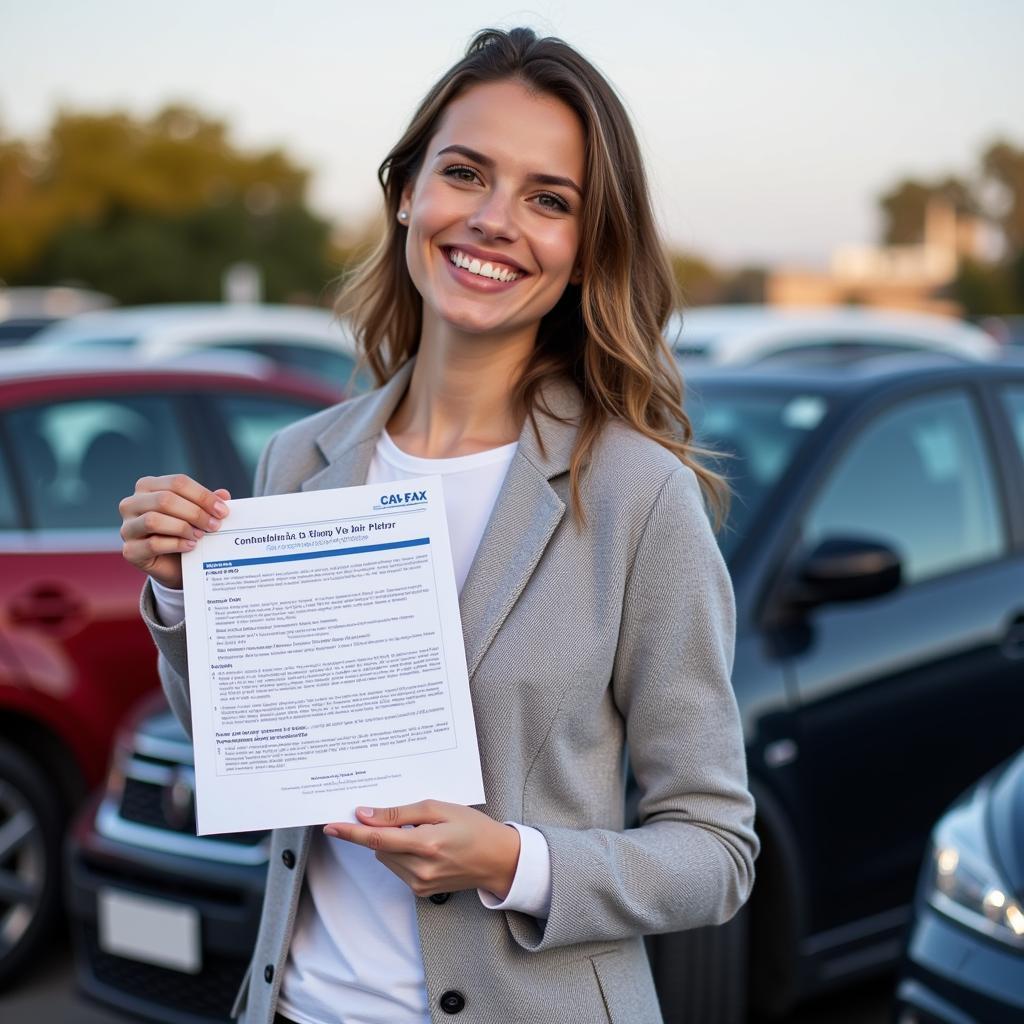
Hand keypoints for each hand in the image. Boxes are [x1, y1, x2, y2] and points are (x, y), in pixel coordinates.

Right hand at [119, 474, 231, 588]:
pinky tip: (190, 546)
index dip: (203, 496)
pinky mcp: (130, 551)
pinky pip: (152, 544)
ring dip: (183, 528)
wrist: (174, 565)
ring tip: (200, 535)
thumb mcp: (197, 514)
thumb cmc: (185, 532)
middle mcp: (131, 503)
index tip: (222, 511)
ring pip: (154, 520)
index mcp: (148, 486)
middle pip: (165, 500)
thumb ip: (207, 503)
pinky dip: (176, 544)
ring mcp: (127, 527)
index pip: (177, 483)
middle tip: (214, 525)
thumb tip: (223, 494)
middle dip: (195, 512)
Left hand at [324, 800, 520, 899]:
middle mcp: (420, 869)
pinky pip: (398, 868)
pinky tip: (426, 847)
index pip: (377, 839)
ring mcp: (420, 884)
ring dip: (392, 843)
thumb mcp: (439, 809)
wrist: (498, 859)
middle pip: (380, 848)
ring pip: (386, 858)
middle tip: (407, 818)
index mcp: (426, 844)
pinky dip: (402, 855)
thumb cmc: (473, 828)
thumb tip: (366, 815)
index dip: (351, 833)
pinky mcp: (421, 892)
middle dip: (383, 831)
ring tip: (423, 833)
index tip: (330, 826)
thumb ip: (400, 813)